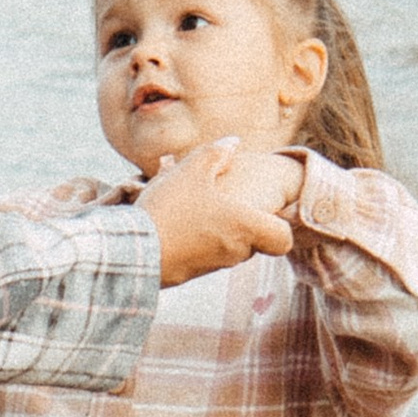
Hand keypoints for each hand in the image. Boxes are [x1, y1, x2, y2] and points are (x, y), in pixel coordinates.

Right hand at [143, 138, 300, 285]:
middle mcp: (235, 251)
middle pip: (254, 241)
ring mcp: (213, 265)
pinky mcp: (191, 274)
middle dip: (242, 222)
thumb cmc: (170, 209)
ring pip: (228, 247)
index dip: (279, 226)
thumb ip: (216, 153)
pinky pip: (204, 254)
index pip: (283, 239)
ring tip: (191, 206)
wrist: (134, 251)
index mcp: (244, 227)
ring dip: (217, 229)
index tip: (267, 212)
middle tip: (221, 201)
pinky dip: (197, 240)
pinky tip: (175, 220)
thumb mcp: (192, 171)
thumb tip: (233, 142)